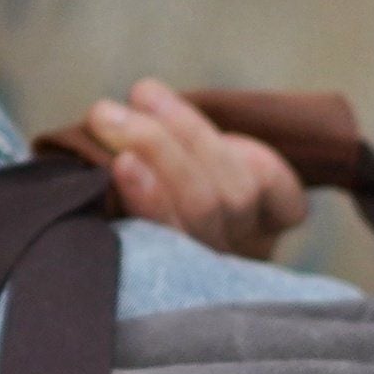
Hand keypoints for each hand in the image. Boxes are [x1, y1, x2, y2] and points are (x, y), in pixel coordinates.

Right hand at [84, 80, 308, 260]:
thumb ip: (110, 195)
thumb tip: (88, 149)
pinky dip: (249, 152)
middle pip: (203, 209)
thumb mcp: (116, 214)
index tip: (121, 162)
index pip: (168, 250)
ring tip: (141, 94)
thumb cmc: (135, 211)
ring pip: (236, 189)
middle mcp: (218, 267)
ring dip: (188, 132)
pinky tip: (212, 125)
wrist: (192, 200)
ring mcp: (255, 245)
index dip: (151, 205)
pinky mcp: (285, 217)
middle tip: (106, 113)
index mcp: (174, 278)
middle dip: (159, 151)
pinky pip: (277, 184)